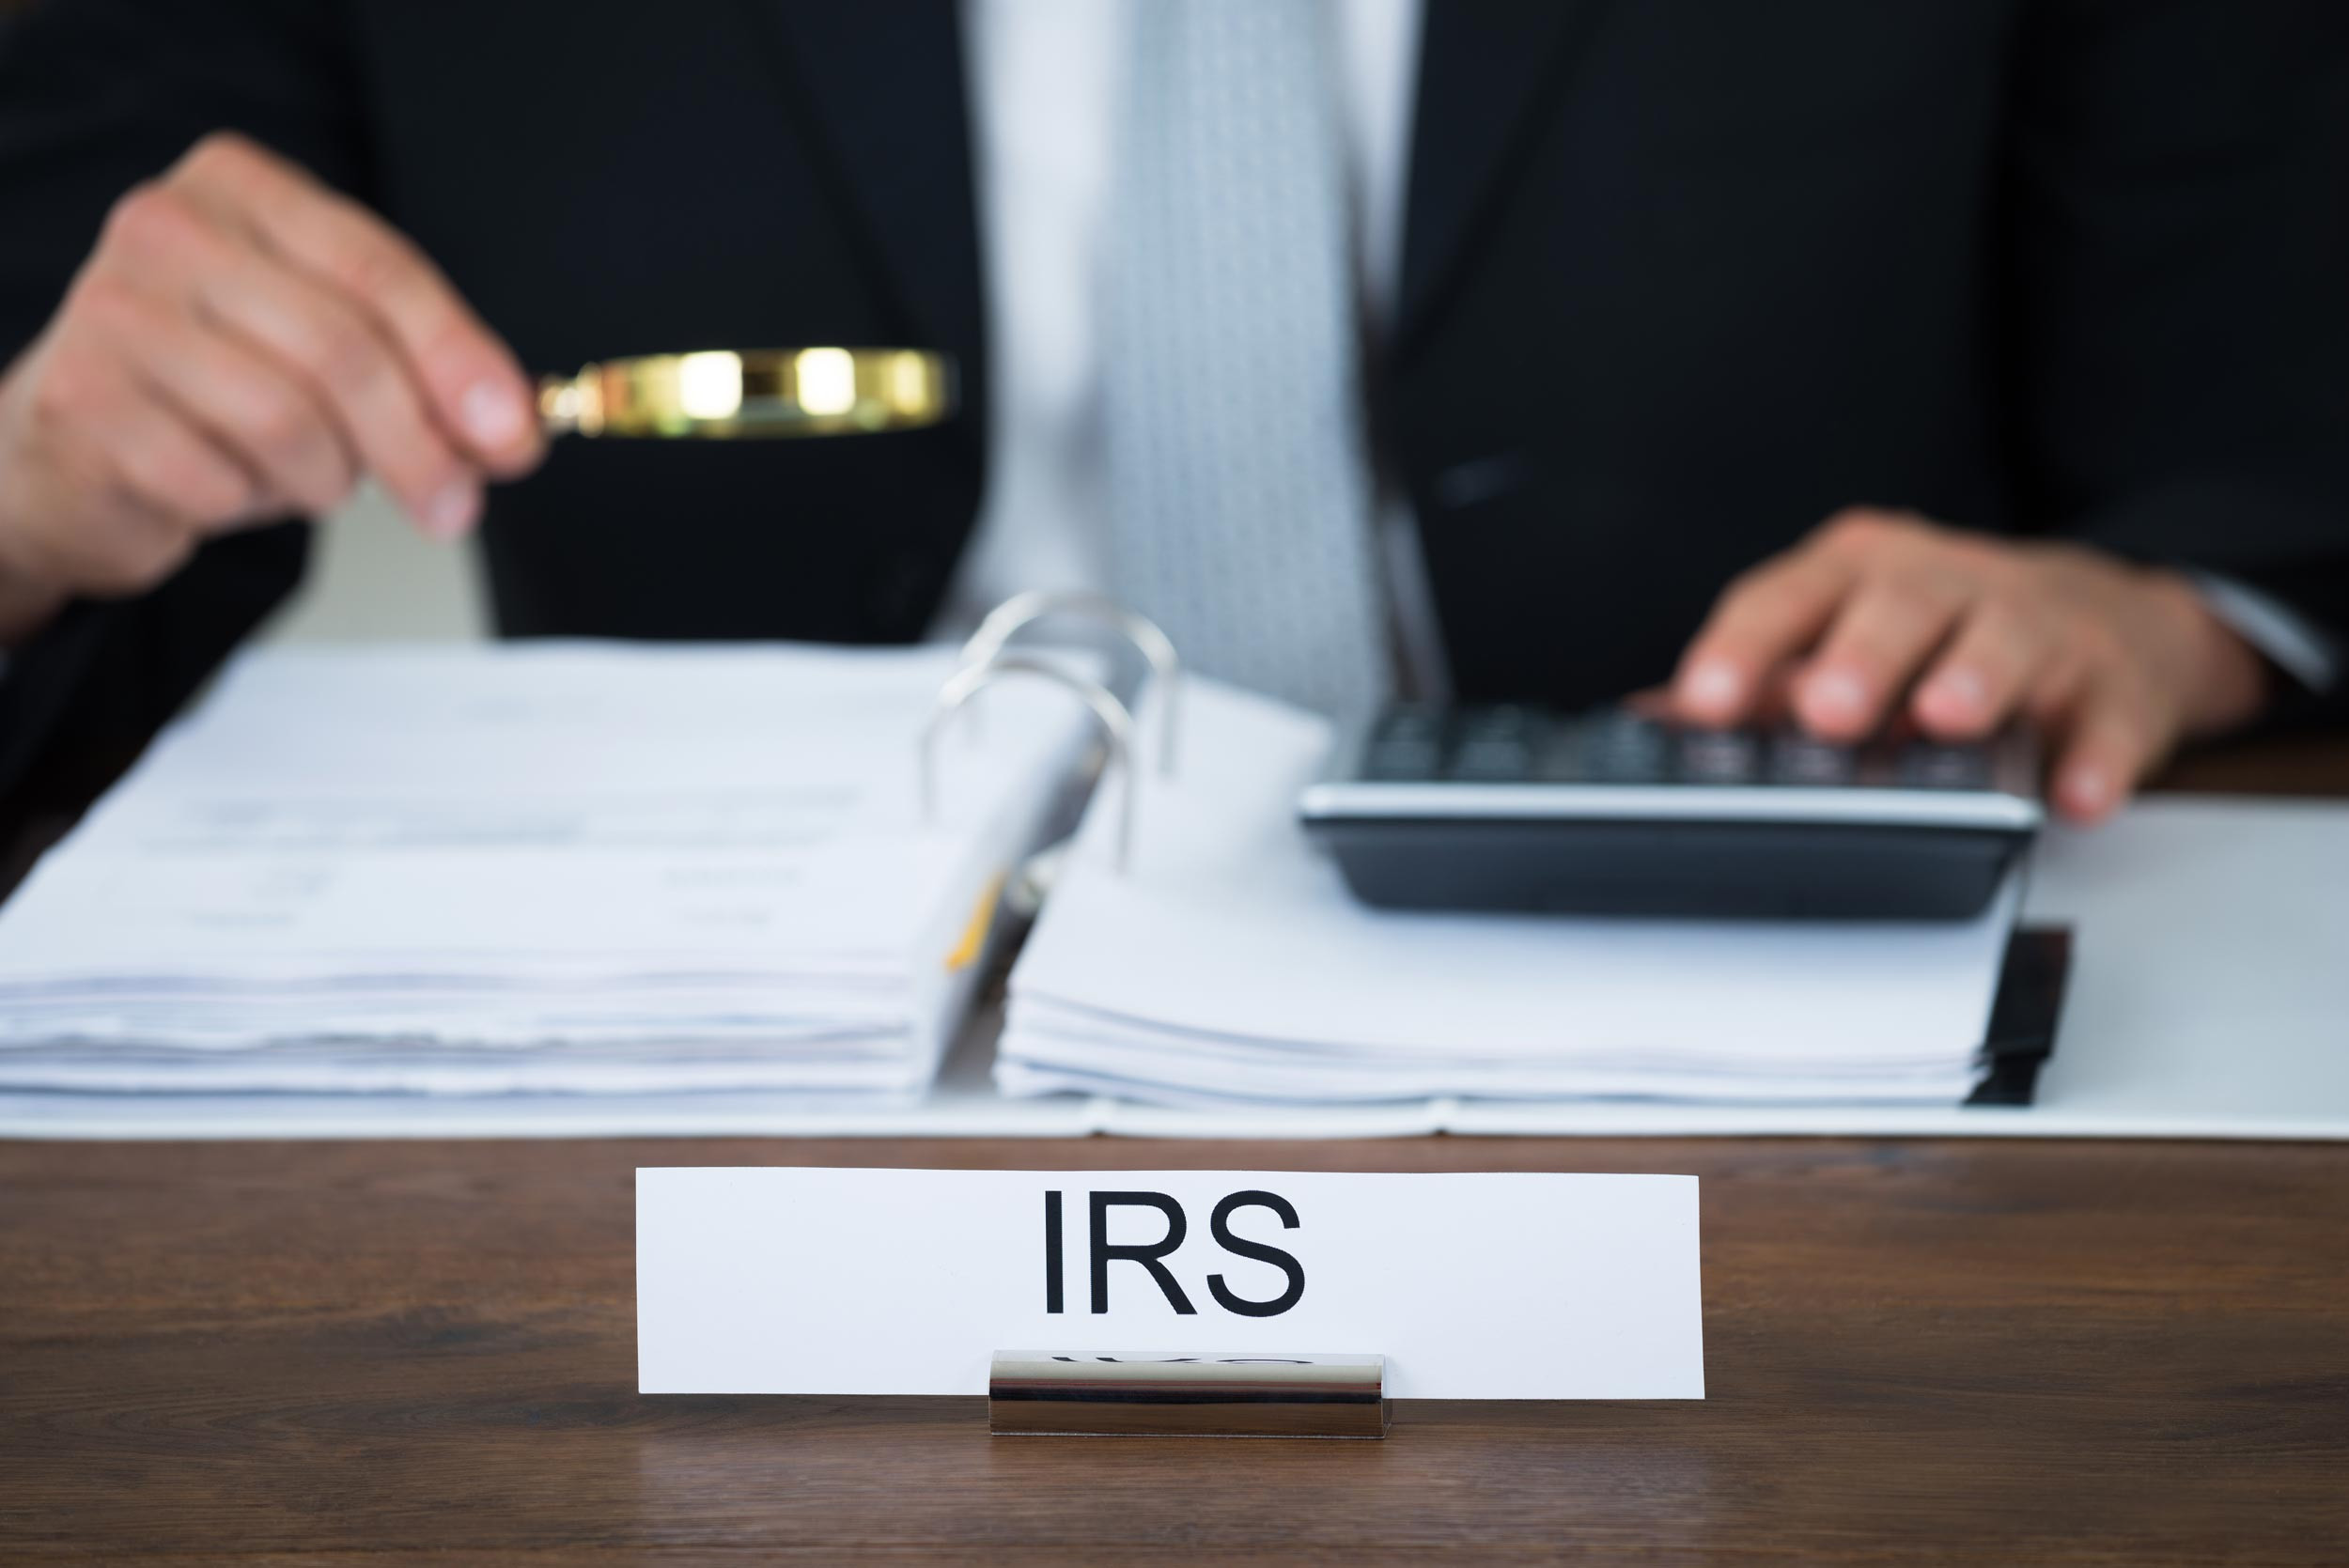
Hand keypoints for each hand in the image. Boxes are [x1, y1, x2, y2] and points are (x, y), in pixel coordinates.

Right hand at [0, 132, 543, 641]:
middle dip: (420, 446)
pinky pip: (218, 478)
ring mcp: (114, 311)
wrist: (74, 444)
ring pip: (287, 421)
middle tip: (455, 505)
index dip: (459, 360)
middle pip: (343, 351)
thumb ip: (423, 377)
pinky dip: (250, 502)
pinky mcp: (83, 401)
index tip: (514, 433)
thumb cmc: (216, 388)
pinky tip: (231, 483)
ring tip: (316, 480)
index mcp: (243, 189)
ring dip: (329, 478)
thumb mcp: (331, 357)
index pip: (380, 271)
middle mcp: (169, 229)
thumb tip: (510, 432)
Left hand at [1669, 507, 2270, 823]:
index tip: (1706, 700)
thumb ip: (1762, 680)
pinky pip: (2110, 717)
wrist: (2110, 620)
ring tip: (1947, 721)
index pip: (1790, 597)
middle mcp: (1947, 582)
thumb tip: (1654, 721)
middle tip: (1827, 710)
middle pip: (1899, 606)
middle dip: (1862, 655)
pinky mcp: (2119, 682)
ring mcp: (2040, 624)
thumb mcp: (1845, 638)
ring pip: (2008, 638)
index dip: (1745, 647)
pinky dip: (2096, 756)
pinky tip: (2075, 793)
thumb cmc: (1944, 635)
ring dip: (1977, 677)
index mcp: (1860, 573)